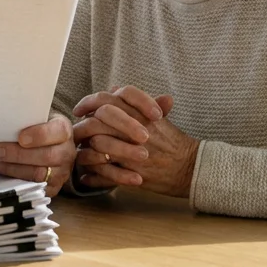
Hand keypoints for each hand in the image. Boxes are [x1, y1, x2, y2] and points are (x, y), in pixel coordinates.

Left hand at [0, 116, 75, 196]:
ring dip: (11, 169)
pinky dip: (15, 181)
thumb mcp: (35, 119)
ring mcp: (62, 172)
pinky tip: (0, 174)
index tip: (20, 137)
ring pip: (38, 174)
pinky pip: (34, 188)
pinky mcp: (53, 187)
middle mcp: (67, 152)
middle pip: (46, 156)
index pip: (58, 131)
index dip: (40, 135)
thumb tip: (1, 121)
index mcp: (64, 130)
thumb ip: (25, 120)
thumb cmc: (36, 129)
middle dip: (18, 155)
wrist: (49, 147)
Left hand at [73, 87, 198, 196]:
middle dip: (82, 128)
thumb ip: (135, 103)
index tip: (79, 110)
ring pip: (96, 147)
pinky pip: (104, 175)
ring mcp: (133, 153)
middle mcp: (135, 130)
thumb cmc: (173, 141)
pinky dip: (92, 177)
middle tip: (75, 134)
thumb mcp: (157, 116)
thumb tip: (114, 88)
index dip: (88, 102)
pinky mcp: (133, 175)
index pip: (107, 100)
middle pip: (97, 123)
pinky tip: (85, 177)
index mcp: (140, 114)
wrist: (191, 167)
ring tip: (79, 155)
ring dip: (84, 152)